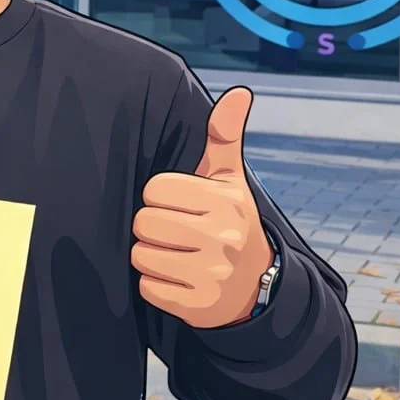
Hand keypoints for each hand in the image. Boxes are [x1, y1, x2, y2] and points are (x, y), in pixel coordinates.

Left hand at [131, 87, 274, 329]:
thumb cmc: (230, 223)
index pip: (154, 190)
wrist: (258, 288)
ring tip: (177, 255)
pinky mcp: (198, 306)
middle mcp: (223, 238)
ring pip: (141, 255)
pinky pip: (147, 288)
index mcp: (226, 202)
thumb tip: (239, 92)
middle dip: (152, 228)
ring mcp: (212, 275)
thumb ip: (224, 137)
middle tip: (176, 234)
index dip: (160, 198)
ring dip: (150, 256)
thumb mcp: (229, 181)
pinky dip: (155, 285)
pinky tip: (179, 280)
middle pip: (144, 223)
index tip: (181, 207)